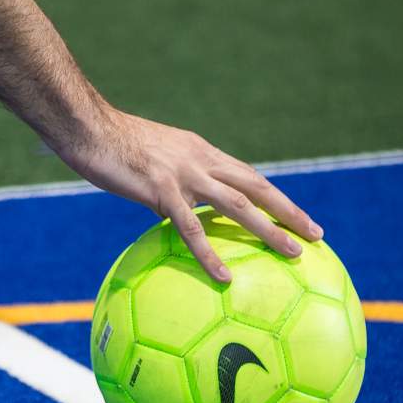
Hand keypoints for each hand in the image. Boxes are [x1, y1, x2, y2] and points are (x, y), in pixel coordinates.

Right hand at [57, 109, 323, 281]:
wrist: (86, 126)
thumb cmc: (110, 145)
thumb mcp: (151, 162)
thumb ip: (169, 188)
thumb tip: (175, 218)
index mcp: (200, 151)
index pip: (247, 176)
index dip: (274, 196)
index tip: (297, 216)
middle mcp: (200, 159)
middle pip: (256, 187)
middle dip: (289, 211)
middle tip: (316, 235)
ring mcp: (183, 173)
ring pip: (238, 205)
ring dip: (269, 230)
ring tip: (293, 253)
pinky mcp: (161, 189)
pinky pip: (191, 227)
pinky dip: (211, 253)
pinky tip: (224, 276)